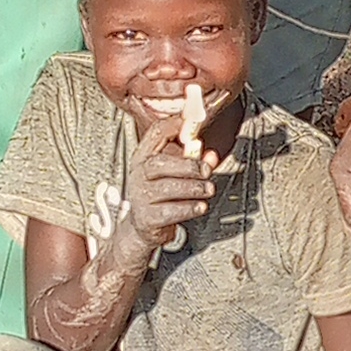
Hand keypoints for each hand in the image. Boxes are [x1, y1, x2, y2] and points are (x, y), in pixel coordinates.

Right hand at [105, 127, 214, 263]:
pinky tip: (200, 206)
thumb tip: (211, 156)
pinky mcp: (147, 217)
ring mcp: (140, 196)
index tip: (192, 124)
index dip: (174, 126)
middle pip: (159, 163)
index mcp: (144, 157)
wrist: (145, 226)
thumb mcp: (177, 174)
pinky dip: (189, 208)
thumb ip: (194, 163)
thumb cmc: (161, 195)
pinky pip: (170, 211)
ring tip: (208, 189)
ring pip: (167, 188)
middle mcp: (138, 175)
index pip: (155, 134)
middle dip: (187, 165)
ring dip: (193, 187)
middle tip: (206, 170)